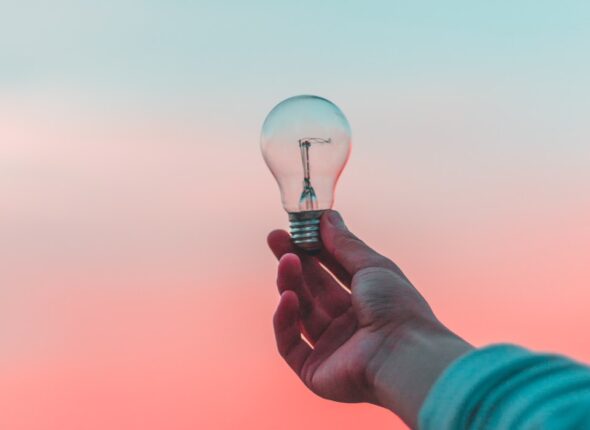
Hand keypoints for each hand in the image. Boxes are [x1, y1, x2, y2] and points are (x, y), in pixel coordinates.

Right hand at [268, 210, 471, 427]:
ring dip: (290, 284)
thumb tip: (327, 216)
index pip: (332, 271)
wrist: (404, 355)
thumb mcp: (372, 266)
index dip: (313, 249)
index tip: (296, 228)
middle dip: (293, 262)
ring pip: (300, 312)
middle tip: (275, 238)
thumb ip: (345, 244)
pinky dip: (285, 320)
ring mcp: (331, 348)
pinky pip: (290, 344)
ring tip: (286, 260)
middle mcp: (348, 324)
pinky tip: (287, 297)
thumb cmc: (397, 307)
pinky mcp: (314, 371)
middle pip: (312, 289)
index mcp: (366, 301)